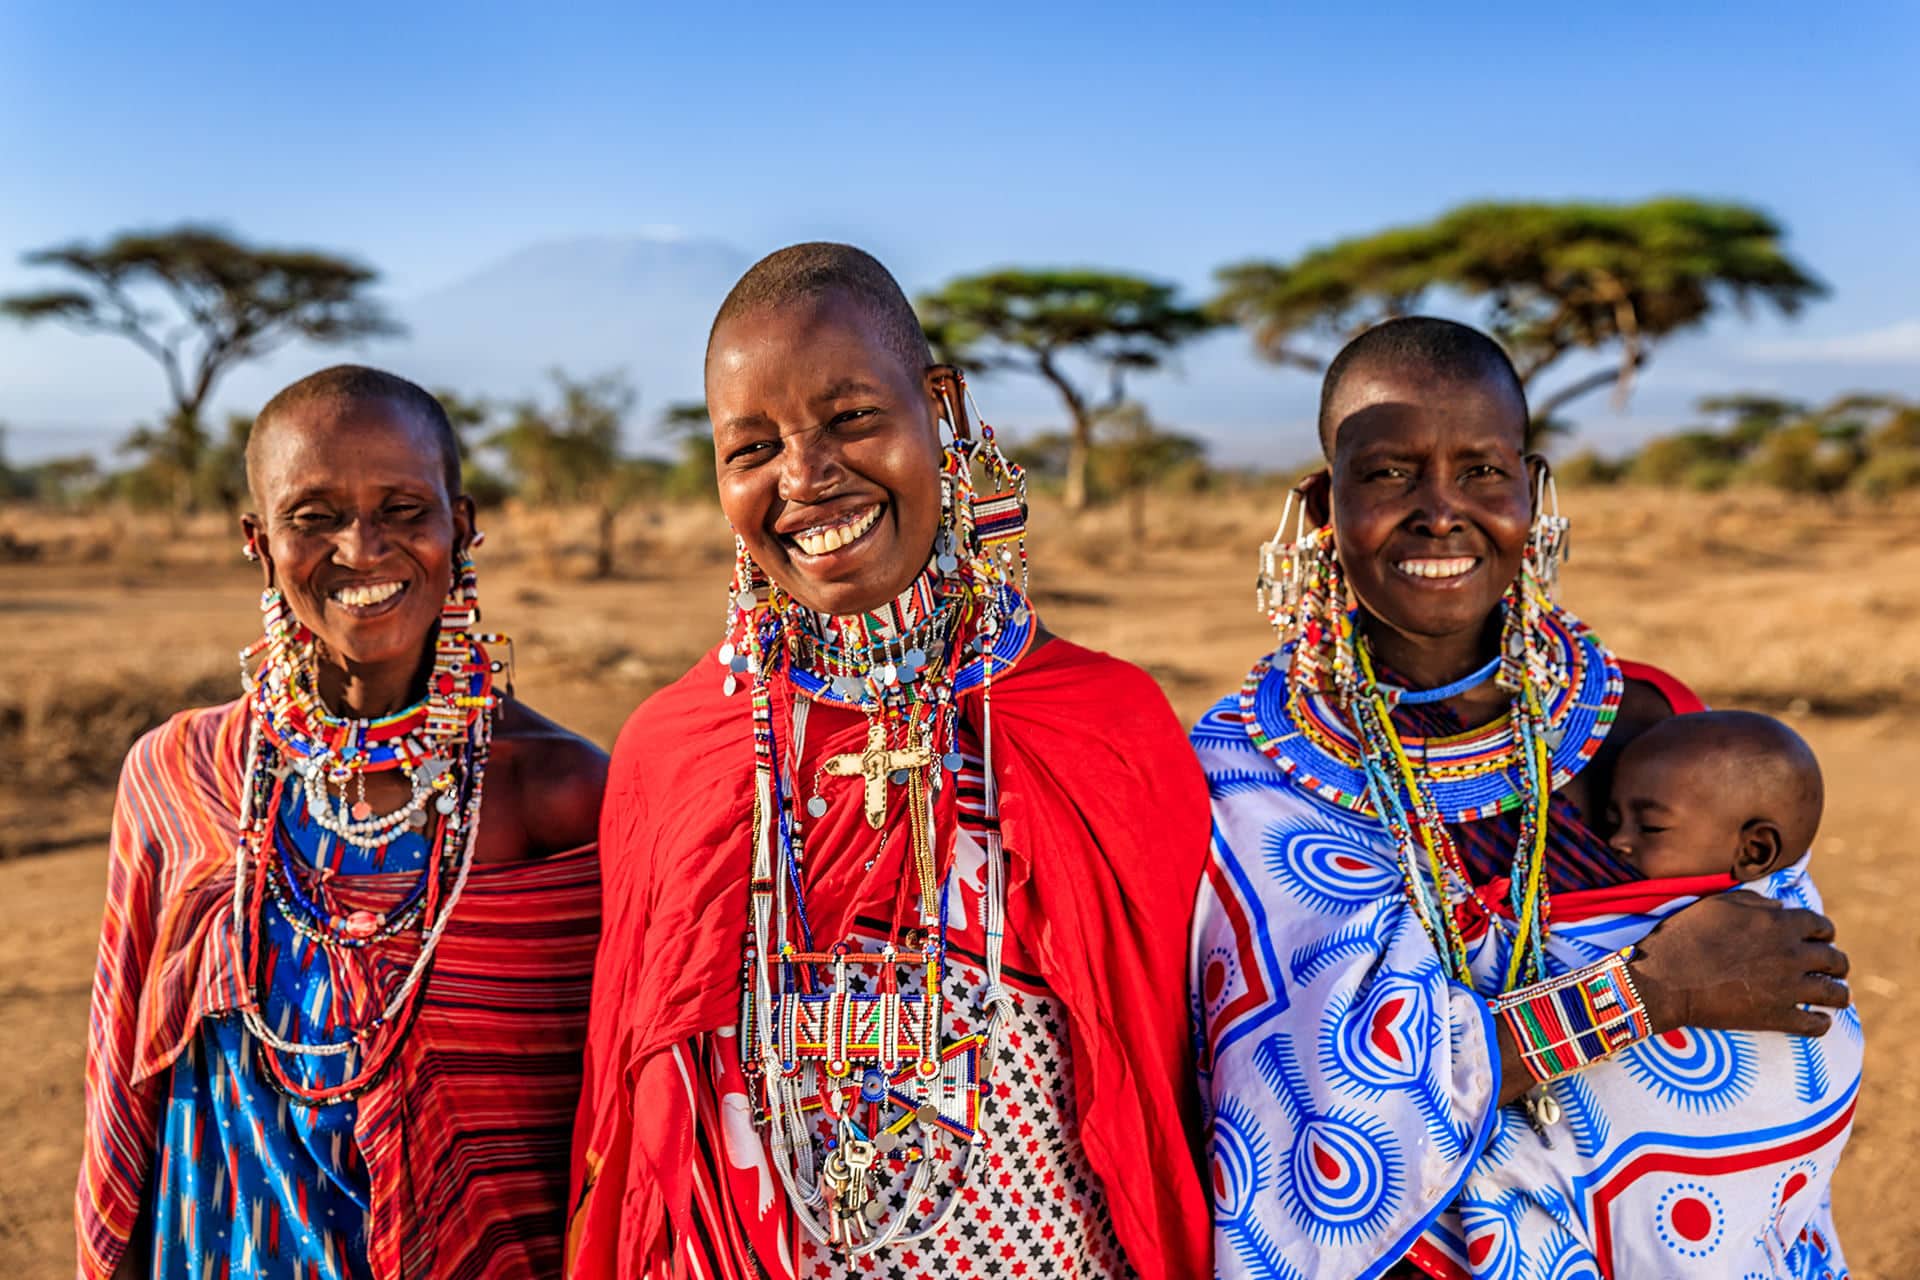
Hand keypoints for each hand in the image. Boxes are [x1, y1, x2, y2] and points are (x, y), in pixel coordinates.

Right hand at [1629, 890, 1849, 1036]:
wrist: (1666, 979)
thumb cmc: (1686, 935)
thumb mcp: (1718, 904)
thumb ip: (1755, 903)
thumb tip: (1780, 908)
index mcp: (1780, 924)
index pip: (1822, 926)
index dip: (1824, 933)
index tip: (1818, 939)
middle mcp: (1792, 955)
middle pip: (1836, 960)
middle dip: (1836, 963)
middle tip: (1830, 969)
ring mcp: (1788, 988)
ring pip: (1835, 993)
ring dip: (1838, 994)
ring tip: (1834, 996)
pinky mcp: (1778, 1016)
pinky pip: (1816, 1025)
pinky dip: (1821, 1023)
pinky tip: (1817, 1020)